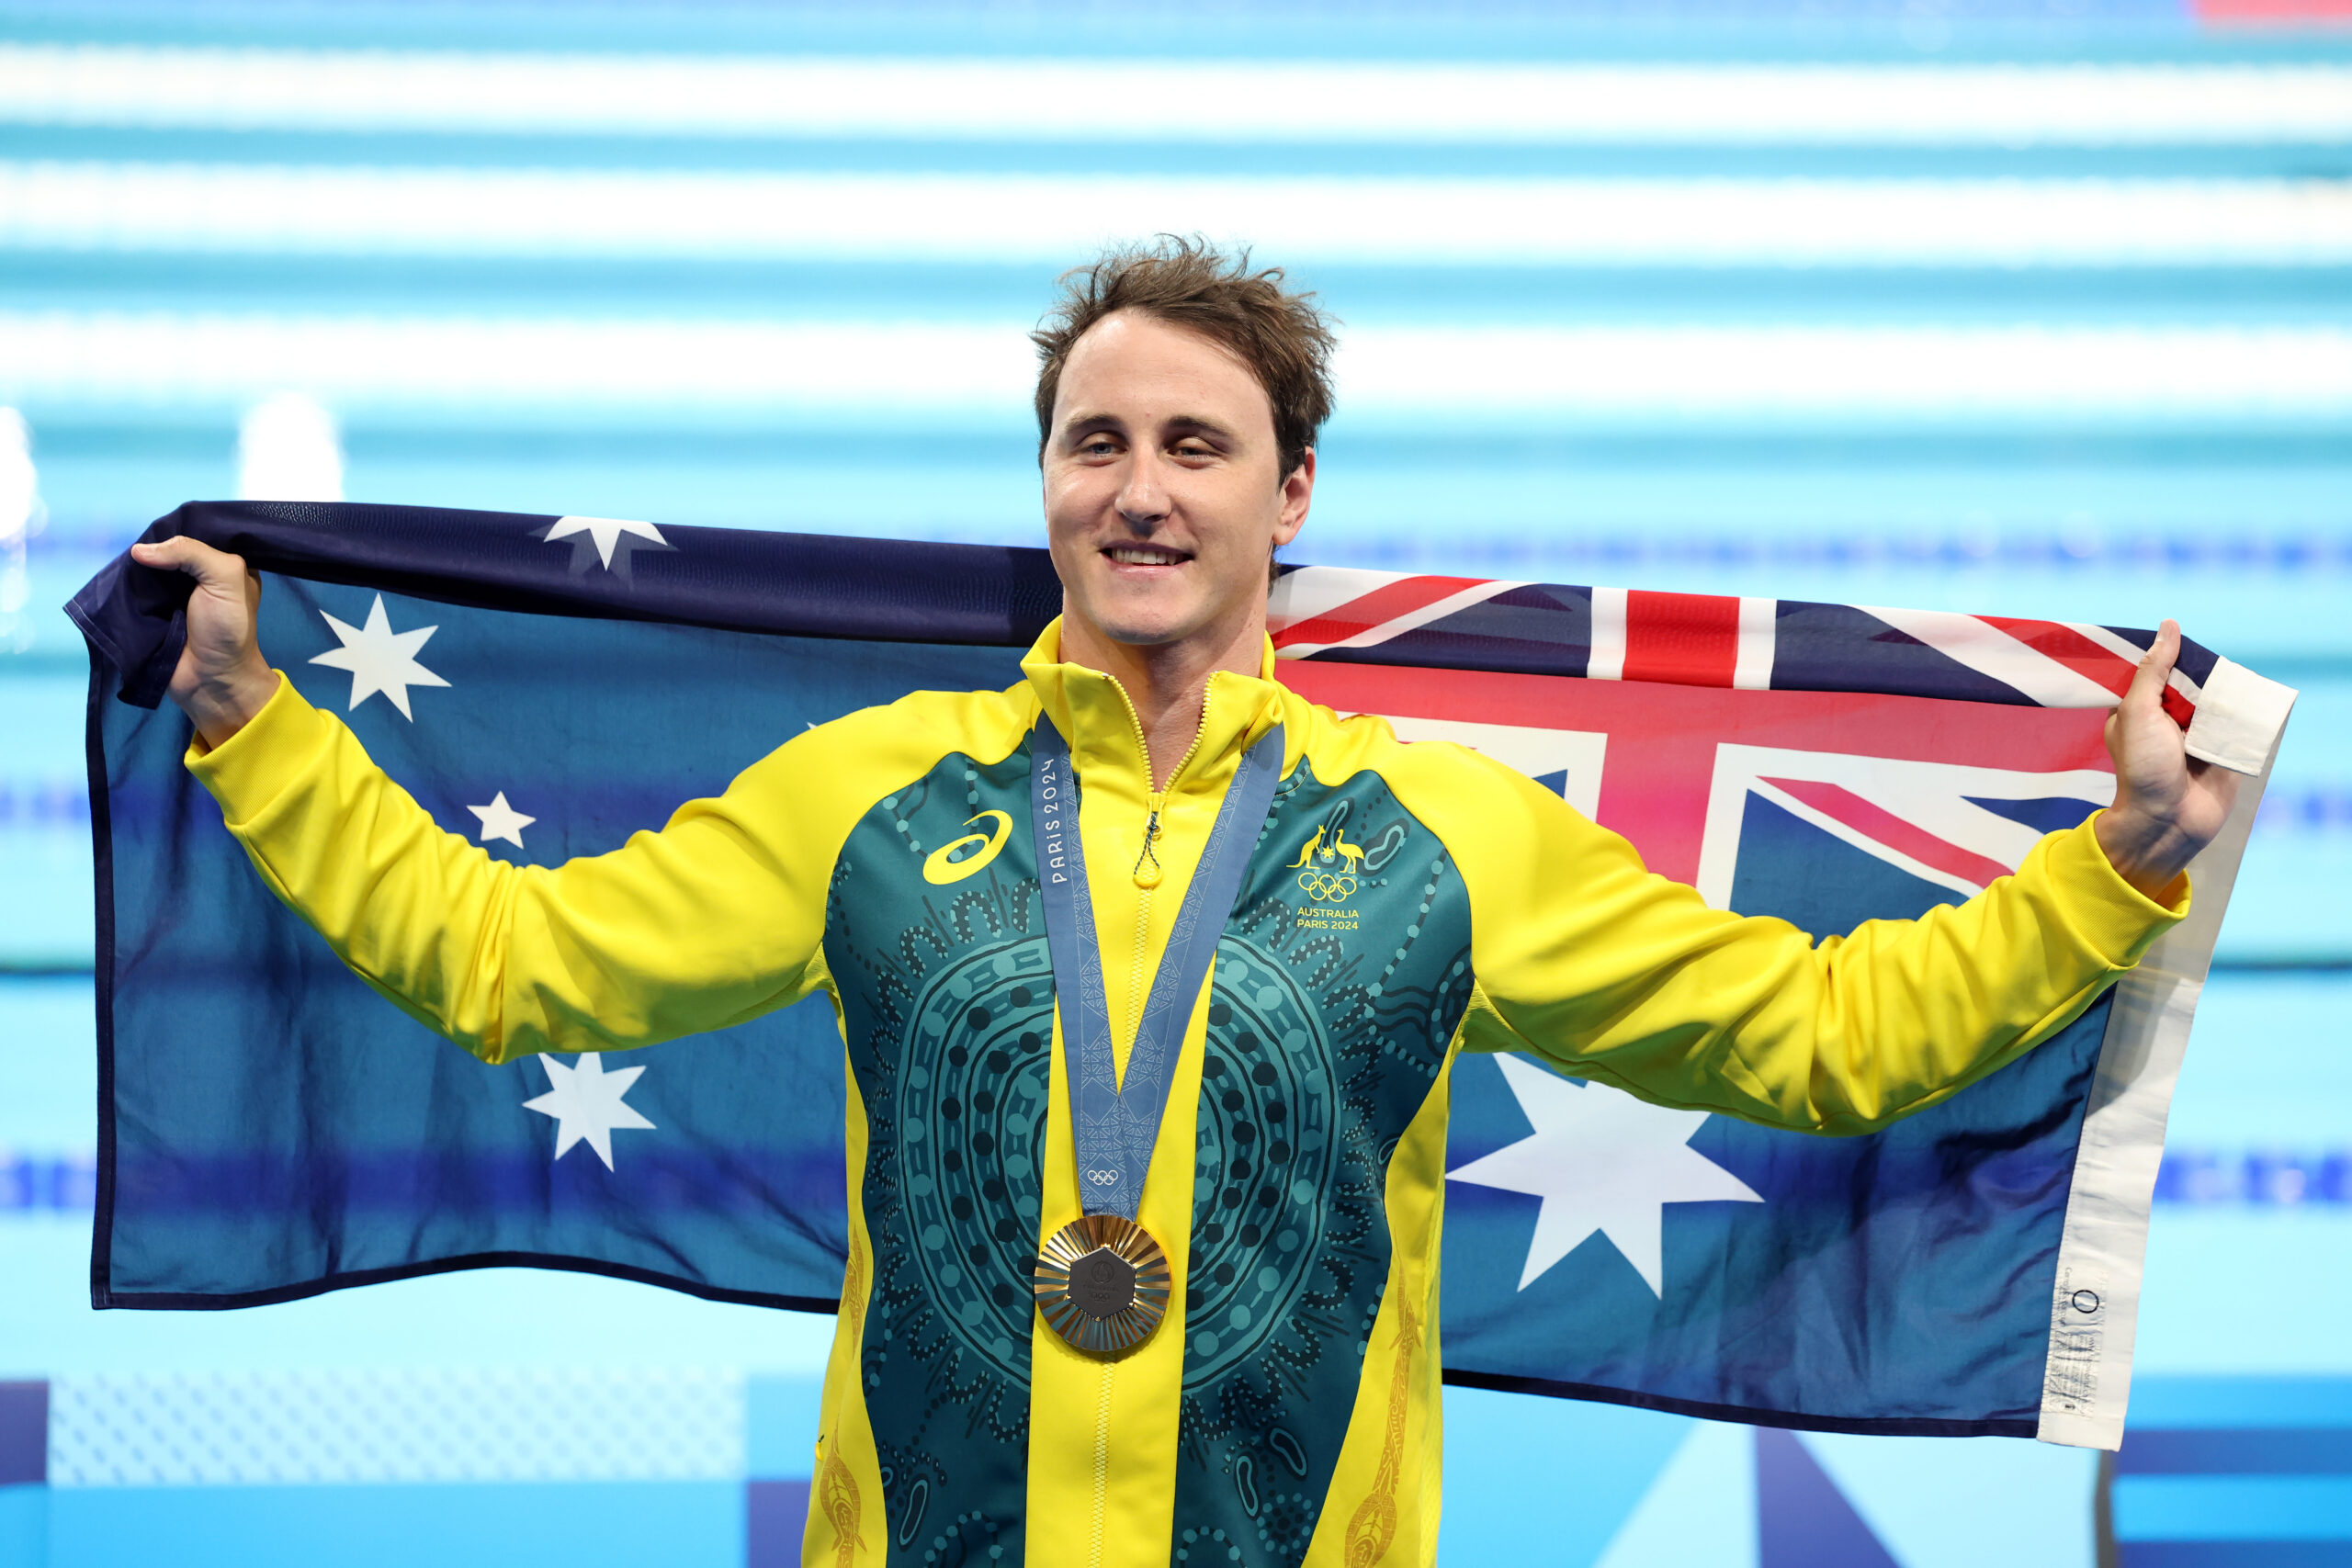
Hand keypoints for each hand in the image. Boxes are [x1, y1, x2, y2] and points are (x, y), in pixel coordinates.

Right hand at [129, 535, 276, 748]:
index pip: (199, 533)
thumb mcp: (225, 579)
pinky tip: (117, 577)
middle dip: (153, 544)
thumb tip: (140, 551)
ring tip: (124, 559)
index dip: (180, 526)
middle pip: (167, 549)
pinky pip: (130, 593)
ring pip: (146, 569)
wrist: (211, 680)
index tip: (160, 521)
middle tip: (137, 539)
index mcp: (224, 565)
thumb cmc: (228, 630)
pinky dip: (123, 587)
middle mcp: (198, 576)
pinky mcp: (149, 612)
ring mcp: (171, 594)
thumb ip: (192, 554)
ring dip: (134, 567)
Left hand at [2095, 619, 2239, 901]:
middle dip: (2201, 675)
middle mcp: (2164, 719)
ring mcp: (2194, 734)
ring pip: (2215, 700)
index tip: (2181, 640)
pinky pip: (2236, 723)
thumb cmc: (2143, 768)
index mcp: (2137, 709)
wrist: (2168, 821)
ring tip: (2223, 695)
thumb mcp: (2139, 711)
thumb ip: (2153, 670)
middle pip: (2190, 682)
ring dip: (2224, 696)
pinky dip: (2242, 715)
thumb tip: (2169, 626)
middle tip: (2205, 676)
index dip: (2168, 656)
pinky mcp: (2221, 749)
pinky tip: (2247, 705)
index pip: (2155, 670)